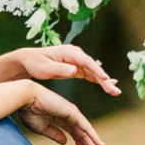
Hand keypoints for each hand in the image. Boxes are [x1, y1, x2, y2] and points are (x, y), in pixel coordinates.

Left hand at [0, 44, 119, 96]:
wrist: (29, 60)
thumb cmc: (35, 63)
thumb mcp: (45, 68)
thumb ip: (59, 69)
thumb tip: (74, 70)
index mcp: (69, 52)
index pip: (86, 62)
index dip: (96, 70)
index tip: (105, 79)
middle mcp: (76, 55)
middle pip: (93, 67)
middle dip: (104, 79)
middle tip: (114, 90)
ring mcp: (77, 61)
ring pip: (94, 72)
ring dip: (104, 82)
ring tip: (115, 92)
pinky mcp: (76, 68)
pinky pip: (90, 75)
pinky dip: (98, 81)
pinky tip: (108, 86)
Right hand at [18, 84, 104, 144]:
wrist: (26, 99)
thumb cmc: (30, 112)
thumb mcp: (42, 128)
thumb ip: (55, 135)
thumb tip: (65, 143)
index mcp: (60, 118)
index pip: (73, 132)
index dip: (78, 142)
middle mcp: (68, 115)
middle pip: (81, 133)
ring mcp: (72, 113)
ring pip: (85, 131)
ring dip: (92, 144)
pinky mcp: (73, 112)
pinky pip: (85, 126)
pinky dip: (92, 135)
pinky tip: (97, 144)